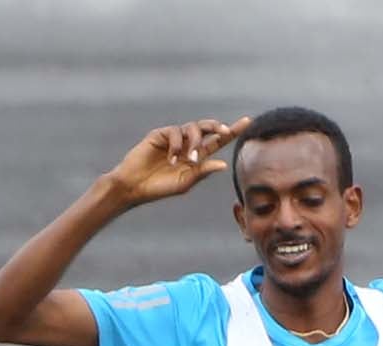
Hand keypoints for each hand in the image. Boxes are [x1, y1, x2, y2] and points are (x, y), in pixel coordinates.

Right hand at [106, 116, 251, 206]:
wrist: (134, 186)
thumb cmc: (160, 187)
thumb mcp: (185, 182)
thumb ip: (202, 172)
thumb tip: (223, 164)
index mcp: (197, 156)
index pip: (218, 141)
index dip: (231, 131)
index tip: (248, 121)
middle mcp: (187, 144)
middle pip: (207, 128)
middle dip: (217, 127)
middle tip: (224, 131)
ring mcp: (173, 138)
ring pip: (192, 129)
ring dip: (194, 142)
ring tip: (189, 159)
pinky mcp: (160, 134)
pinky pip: (174, 132)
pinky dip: (176, 145)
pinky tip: (171, 158)